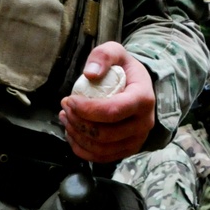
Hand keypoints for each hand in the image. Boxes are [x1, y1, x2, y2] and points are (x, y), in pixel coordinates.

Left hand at [59, 43, 155, 162]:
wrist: (138, 87)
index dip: (86, 109)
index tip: (69, 100)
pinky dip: (81, 148)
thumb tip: (89, 74)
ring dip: (77, 135)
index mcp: (143, 99)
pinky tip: (72, 132)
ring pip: (100, 149)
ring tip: (66, 118)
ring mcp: (136, 140)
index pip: (112, 112)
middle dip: (77, 122)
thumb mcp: (116, 51)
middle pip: (104, 134)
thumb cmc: (125, 70)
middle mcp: (144, 124)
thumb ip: (103, 56)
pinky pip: (101, 157)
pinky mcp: (127, 150)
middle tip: (65, 107)